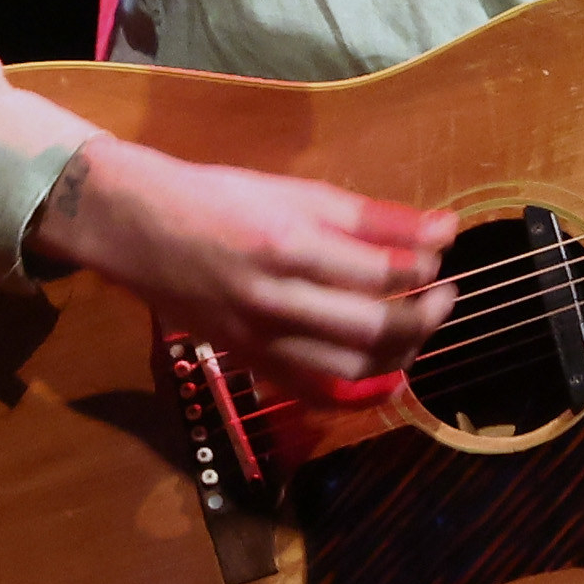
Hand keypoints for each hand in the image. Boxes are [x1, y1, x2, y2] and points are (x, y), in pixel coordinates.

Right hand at [30, 136, 457, 403]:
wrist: (138, 228)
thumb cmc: (219, 198)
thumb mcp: (295, 191)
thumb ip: (371, 216)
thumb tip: (443, 228)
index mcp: (287, 244)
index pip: (380, 271)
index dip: (424, 265)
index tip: (442, 250)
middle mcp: (274, 300)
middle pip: (373, 327)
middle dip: (425, 314)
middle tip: (446, 294)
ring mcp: (259, 340)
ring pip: (351, 368)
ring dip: (401, 352)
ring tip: (419, 324)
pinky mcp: (249, 362)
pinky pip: (315, 392)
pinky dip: (359, 390)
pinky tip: (385, 370)